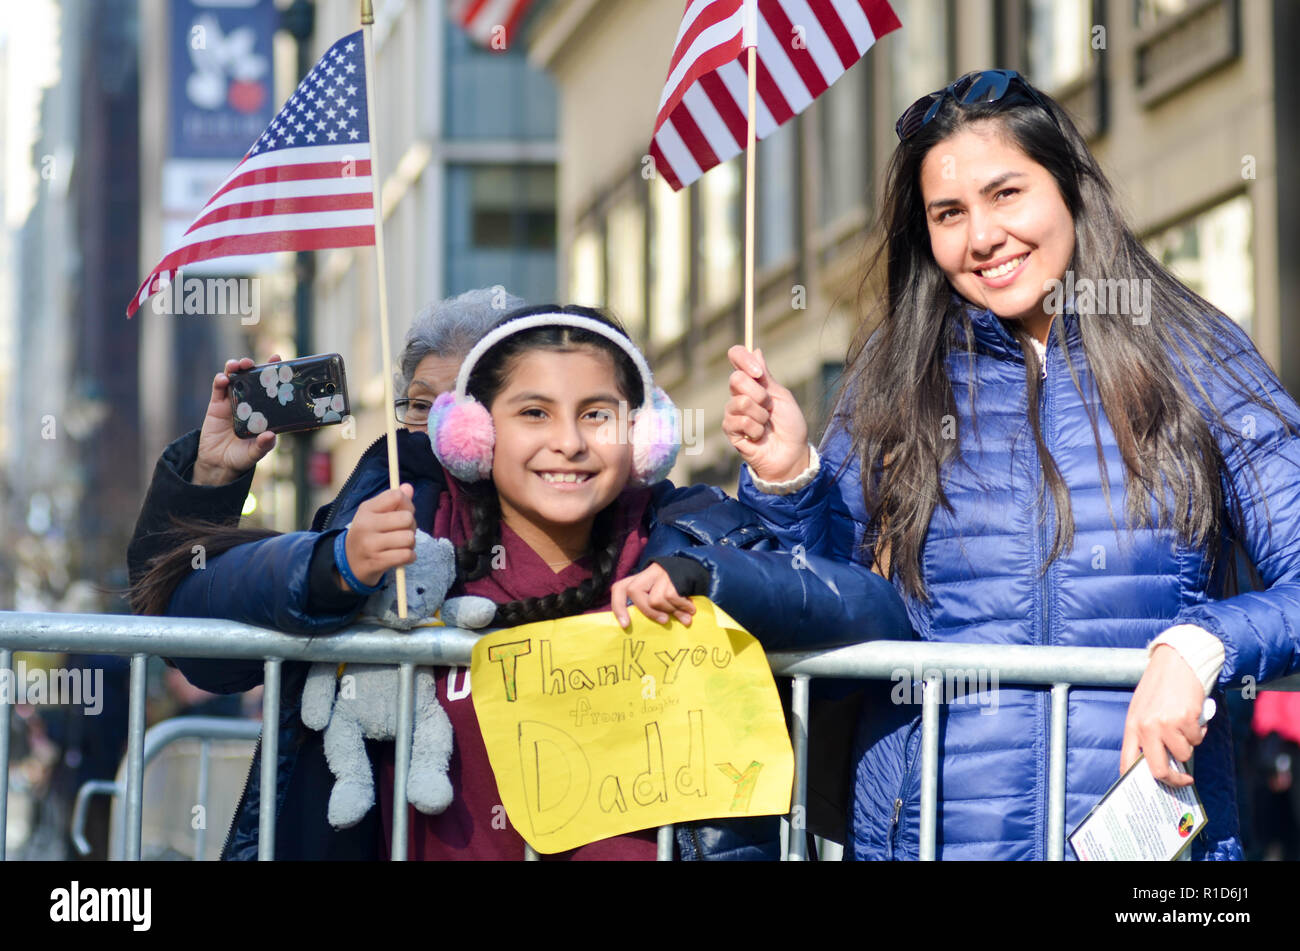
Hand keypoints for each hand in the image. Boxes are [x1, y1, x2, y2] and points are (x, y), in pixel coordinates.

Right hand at [191, 355, 280, 485]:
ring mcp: (233, 400)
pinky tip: (224, 379)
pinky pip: (218, 388)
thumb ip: (264, 445)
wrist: (219, 463)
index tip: (278, 360)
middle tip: (253, 363)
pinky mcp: (216, 404)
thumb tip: (270, 436)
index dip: (274, 371)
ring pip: (234, 377)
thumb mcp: (256, 453)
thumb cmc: (243, 456)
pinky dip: (220, 380)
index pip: (271, 386)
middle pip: (252, 376)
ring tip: (238, 366)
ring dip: (235, 367)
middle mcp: (250, 401)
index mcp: (264, 409)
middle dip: (253, 365)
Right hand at [341, 484, 416, 589]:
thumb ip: (393, 500)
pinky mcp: (377, 562)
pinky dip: (410, 557)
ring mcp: (370, 544)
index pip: (396, 496)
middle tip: (403, 531)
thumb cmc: (369, 534)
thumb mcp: (376, 514)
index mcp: (367, 509)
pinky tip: (402, 556)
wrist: (350, 563)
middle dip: (411, 526)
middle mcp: (366, 525)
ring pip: (409, 538)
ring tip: (401, 545)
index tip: (401, 512)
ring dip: (411, 543)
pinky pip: (406, 555)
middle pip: (407, 518)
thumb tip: (408, 487)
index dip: (407, 504)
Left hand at [610, 564, 695, 628]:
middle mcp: (647, 574)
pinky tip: (691, 609)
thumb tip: (653, 628)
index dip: (619, 606)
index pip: (619, 588)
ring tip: (684, 616)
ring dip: (672, 611)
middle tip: (664, 621)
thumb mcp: (660, 595)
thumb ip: (653, 607)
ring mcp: (660, 573)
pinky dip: (683, 607)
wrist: (697, 569)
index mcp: (639, 580)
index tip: (625, 624)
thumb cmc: (676, 589)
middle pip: (635, 592)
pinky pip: (673, 597)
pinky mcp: (674, 575)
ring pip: (656, 599)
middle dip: (649, 612)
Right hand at [723, 345, 810, 482]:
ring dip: (760, 415)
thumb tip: (756, 350)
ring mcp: (733, 412)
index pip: (737, 358)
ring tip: (766, 425)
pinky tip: (759, 437)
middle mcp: (739, 394)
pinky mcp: (730, 430)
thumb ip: (766, 376)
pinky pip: (740, 421)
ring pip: (740, 402)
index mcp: (753, 382)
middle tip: (769, 407)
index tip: (758, 373)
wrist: (791, 453)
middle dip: (759, 394)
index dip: (742, 359)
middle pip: (736, 379)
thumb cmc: (790, 425)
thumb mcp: (781, 396)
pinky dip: (755, 429)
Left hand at [1120, 645, 1207, 787]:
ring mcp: (1165, 725)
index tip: (1148, 791)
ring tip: (1185, 725)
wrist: (1177, 662)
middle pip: (1158, 770)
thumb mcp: (1144, 709)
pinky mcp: (1185, 720)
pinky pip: (1197, 739)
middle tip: (1184, 779)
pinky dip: (1199, 732)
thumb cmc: (1161, 687)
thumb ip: (1147, 734)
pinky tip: (1193, 716)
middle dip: (1174, 779)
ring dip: (1189, 744)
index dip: (1135, 781)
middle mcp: (1146, 727)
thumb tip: (1157, 763)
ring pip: (1184, 754)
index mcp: (1132, 725)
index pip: (1128, 761)